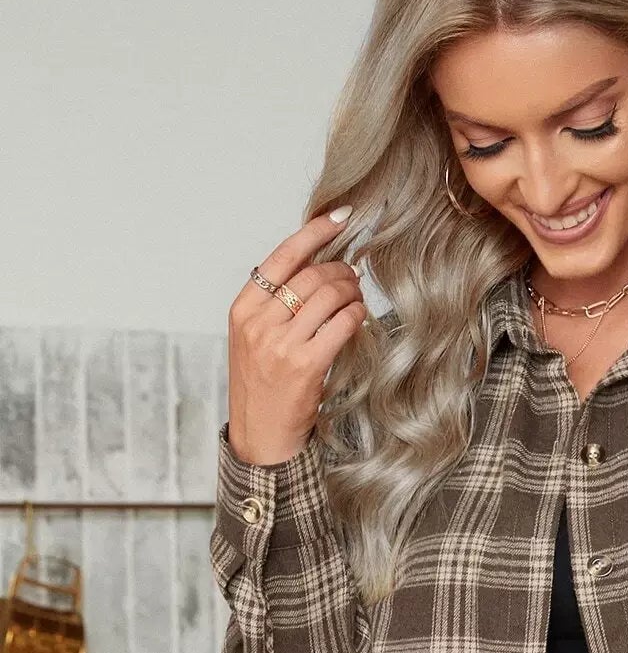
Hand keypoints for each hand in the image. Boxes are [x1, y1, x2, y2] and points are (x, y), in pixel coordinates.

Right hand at [226, 210, 366, 466]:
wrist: (260, 435)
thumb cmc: (262, 386)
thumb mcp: (254, 338)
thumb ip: (276, 304)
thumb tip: (317, 268)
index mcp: (243, 309)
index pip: (282, 256)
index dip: (315, 232)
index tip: (340, 218)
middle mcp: (258, 322)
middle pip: (311, 275)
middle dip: (341, 270)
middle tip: (353, 276)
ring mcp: (280, 344)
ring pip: (329, 296)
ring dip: (352, 291)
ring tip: (356, 298)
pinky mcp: (305, 365)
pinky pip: (342, 324)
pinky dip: (357, 315)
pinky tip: (359, 317)